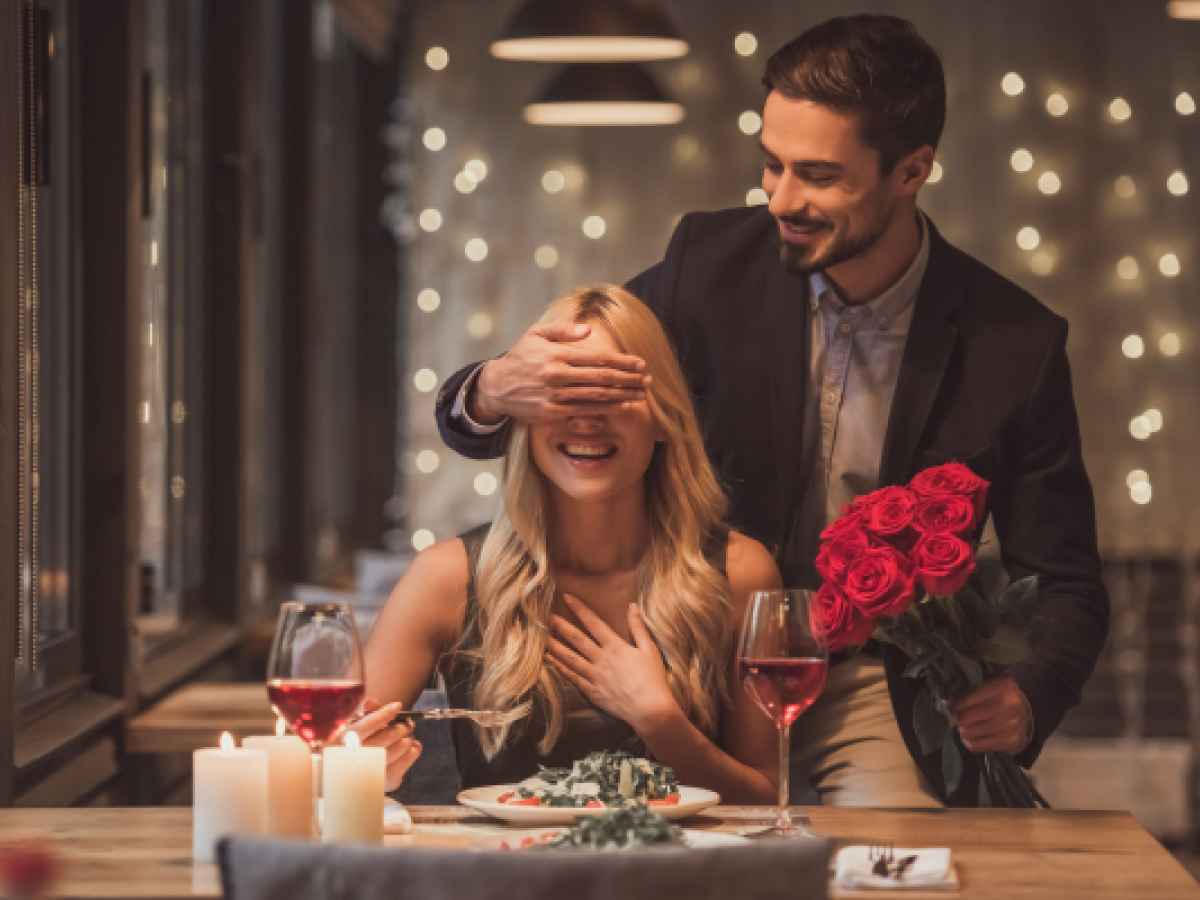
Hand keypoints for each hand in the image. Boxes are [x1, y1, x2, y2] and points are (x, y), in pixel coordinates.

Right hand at [344, 698, 421, 791]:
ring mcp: (375, 771)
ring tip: (405, 737)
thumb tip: (372, 702)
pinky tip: (408, 748)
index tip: (396, 706)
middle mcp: (361, 758)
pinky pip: (409, 758)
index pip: (369, 724)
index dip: (385, 713)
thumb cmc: (353, 750)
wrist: (349, 780)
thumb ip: (365, 714)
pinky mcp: (388, 781)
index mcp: (348, 742)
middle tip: (407, 724)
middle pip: (390, 735)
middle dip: (403, 726)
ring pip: (403, 746)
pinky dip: (413, 750)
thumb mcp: (353, 730)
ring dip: (408, 738)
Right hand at [470, 322, 650, 424]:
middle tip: (648, 379)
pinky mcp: (552, 412)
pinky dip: (607, 408)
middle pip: (601, 377)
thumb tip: (589, 330)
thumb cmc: (521, 357)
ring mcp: (555, 395)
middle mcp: (557, 375)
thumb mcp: (537, 334)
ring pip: (597, 395)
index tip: (640, 363)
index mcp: (556, 353)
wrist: (497, 386)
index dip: (622, 361)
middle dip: (628, 378)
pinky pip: (585, 410)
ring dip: (623, 394)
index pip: (597, 357)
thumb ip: (563, 330)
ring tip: (642, 393)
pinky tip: (623, 406)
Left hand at [547, 596, 679, 733]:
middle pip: (576, 639)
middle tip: (545, 615)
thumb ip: (638, 627)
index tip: (567, 597)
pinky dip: (560, 668)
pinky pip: (573, 677)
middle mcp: (601, 659)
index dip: (580, 609)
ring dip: (555, 646)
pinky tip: (551, 660)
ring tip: (541, 637)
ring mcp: (595, 676)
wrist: (650, 710)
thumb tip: (632, 606)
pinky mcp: (592, 691)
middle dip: (560, 625)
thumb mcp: (650, 649)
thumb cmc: (653, 679)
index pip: (594, 622)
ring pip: (570, 658)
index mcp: (616, 646)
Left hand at [949, 674, 1032, 754]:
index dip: (954, 705)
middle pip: (965, 718)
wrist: (1032, 712)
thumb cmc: (1005, 695)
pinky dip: (970, 742)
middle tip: (959, 718)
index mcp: (1000, 687)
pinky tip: (973, 737)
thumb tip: (946, 702)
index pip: (967, 700)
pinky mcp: (1010, 743)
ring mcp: (1009, 727)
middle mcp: (1006, 707)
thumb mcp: (993, 684)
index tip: (951, 707)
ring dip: (963, 731)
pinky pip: (977, 746)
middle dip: (958, 719)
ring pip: (969, 733)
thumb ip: (972, 690)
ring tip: (966, 727)